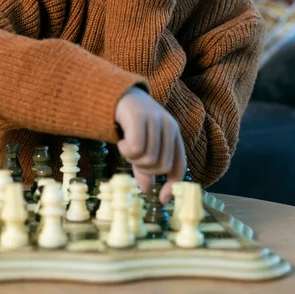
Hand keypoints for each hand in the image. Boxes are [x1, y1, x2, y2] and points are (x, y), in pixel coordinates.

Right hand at [115, 87, 185, 202]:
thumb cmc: (130, 121)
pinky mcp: (140, 118)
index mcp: (173, 133)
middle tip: (132, 159)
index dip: (172, 185)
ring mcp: (156, 120)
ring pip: (149, 159)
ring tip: (125, 147)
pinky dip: (125, 151)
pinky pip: (136, 149)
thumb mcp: (141, 145)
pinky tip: (121, 141)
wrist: (115, 94)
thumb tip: (147, 189)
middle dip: (145, 170)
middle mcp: (169, 126)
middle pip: (162, 166)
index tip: (162, 199)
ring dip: (132, 159)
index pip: (179, 165)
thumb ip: (145, 166)